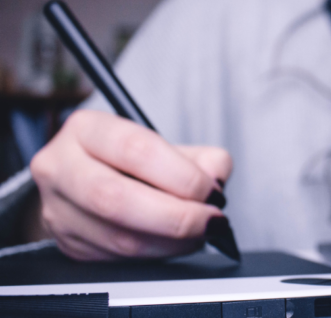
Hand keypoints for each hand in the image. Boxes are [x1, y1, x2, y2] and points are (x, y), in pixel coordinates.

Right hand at [30, 109, 232, 260]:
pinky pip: (118, 258)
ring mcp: (57, 209)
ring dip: (171, 243)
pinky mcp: (68, 243)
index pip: (136, 150)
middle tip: (210, 221)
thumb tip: (216, 179)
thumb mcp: (166, 146)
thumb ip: (202, 158)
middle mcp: (61, 166)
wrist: (88, 182)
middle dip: (176, 217)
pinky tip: (175, 244)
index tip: (212, 192)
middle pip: (117, 199)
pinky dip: (157, 255)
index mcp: (87, 129)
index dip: (182, 176)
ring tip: (199, 234)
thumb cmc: (132, 161)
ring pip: (118, 238)